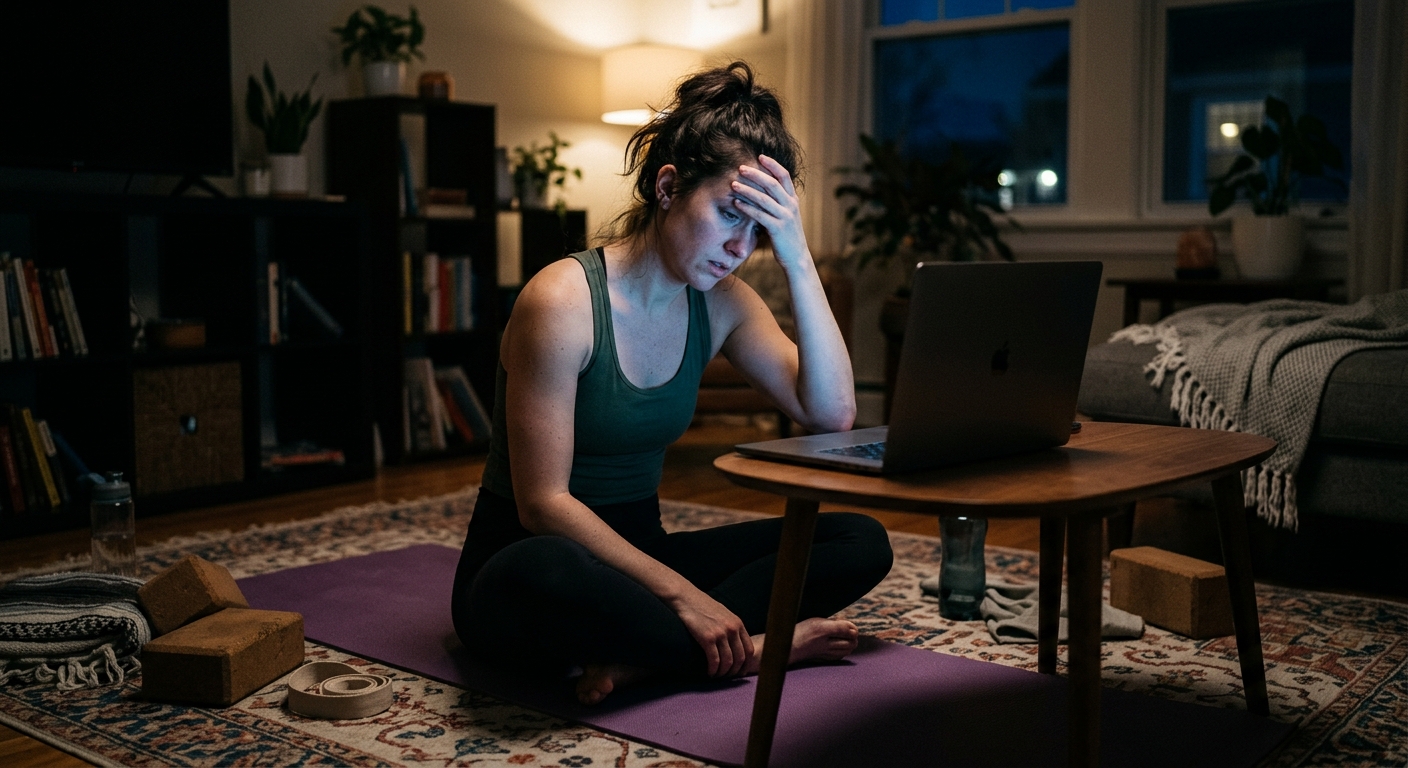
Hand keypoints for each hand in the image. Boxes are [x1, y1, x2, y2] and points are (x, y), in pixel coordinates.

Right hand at [672, 588, 753, 676]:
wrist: (685, 597)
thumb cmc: (701, 605)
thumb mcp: (723, 613)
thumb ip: (731, 627)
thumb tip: (734, 644)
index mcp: (738, 623)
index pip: (749, 650)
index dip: (745, 665)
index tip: (739, 672)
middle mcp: (732, 628)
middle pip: (740, 658)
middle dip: (734, 672)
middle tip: (726, 678)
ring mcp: (720, 633)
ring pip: (728, 662)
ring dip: (722, 673)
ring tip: (716, 676)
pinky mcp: (707, 638)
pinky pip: (714, 660)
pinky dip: (713, 670)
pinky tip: (709, 672)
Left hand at [730, 155, 810, 272]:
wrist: (797, 257)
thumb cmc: (787, 236)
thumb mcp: (786, 215)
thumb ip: (777, 202)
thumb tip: (761, 189)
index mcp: (793, 200)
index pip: (784, 176)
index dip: (773, 164)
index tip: (760, 156)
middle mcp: (791, 206)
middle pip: (772, 184)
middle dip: (755, 174)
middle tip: (740, 168)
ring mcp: (785, 217)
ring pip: (764, 198)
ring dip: (746, 190)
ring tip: (733, 184)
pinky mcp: (777, 229)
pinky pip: (759, 215)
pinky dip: (746, 208)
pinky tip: (736, 203)